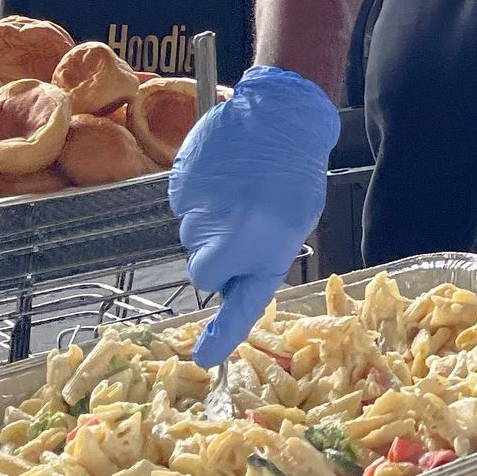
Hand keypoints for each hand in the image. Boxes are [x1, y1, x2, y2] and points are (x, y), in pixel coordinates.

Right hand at [169, 66, 339, 365]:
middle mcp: (230, 237)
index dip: (223, 335)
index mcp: (265, 248)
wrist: (279, 117)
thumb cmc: (294, 174)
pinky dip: (198, 196)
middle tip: (244, 223)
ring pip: (192, 235)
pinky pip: (183, 205)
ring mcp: (201, 210)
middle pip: (205, 268)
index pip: (241, 304)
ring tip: (239, 190)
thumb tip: (228, 278)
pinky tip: (222, 174)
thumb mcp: (292, 224)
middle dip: (218, 255)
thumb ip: (260, 257)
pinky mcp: (182, 184)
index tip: (205, 359)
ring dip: (210, 222)